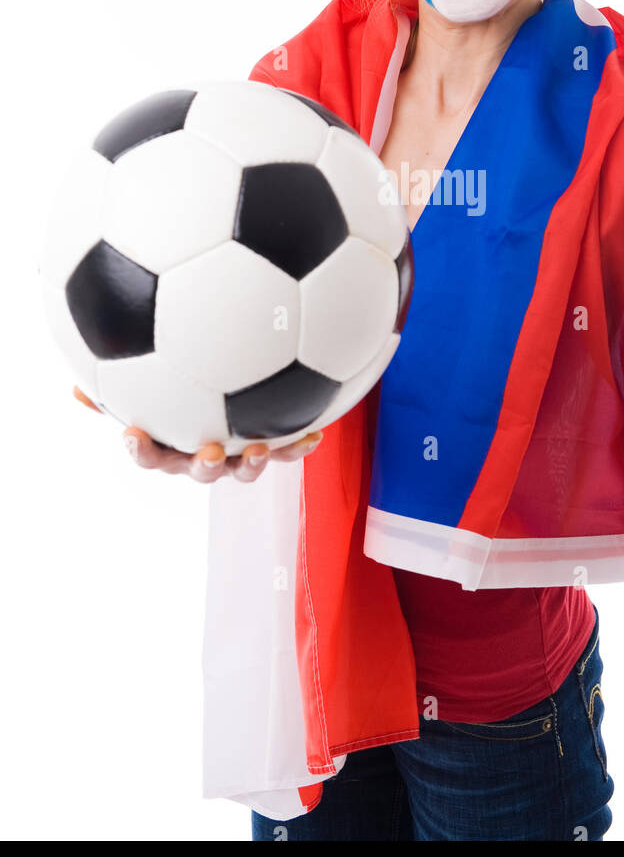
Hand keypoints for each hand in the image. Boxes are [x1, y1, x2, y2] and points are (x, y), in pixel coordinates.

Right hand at [73, 385, 323, 482]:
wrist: (235, 391)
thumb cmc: (178, 390)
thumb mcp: (145, 385)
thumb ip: (114, 389)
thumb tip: (74, 389)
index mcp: (171, 446)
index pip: (149, 454)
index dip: (141, 449)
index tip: (132, 433)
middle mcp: (202, 457)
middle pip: (199, 471)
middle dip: (203, 466)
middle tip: (208, 453)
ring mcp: (237, 456)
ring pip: (244, 470)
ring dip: (252, 463)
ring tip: (261, 450)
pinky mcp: (271, 447)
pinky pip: (286, 450)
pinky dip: (299, 445)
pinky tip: (317, 435)